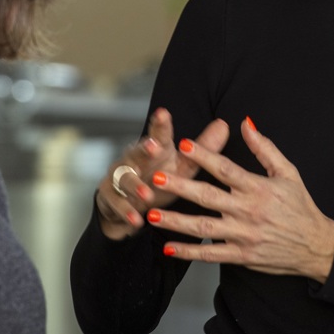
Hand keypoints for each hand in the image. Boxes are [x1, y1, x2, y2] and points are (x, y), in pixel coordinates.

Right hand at [95, 108, 229, 239]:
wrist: (128, 206)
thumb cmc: (159, 180)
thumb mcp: (183, 166)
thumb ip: (201, 149)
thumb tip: (224, 125)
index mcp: (154, 149)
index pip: (158, 134)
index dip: (161, 124)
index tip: (164, 113)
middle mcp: (134, 159)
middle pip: (138, 151)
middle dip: (145, 148)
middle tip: (154, 147)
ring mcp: (119, 177)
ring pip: (126, 178)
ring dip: (136, 186)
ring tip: (147, 194)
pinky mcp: (109, 197)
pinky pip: (117, 204)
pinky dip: (127, 212)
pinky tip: (136, 220)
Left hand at [144, 116, 333, 282]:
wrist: (315, 246)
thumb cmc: (300, 205)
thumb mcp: (288, 172)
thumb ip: (264, 148)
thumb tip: (245, 123)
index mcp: (258, 188)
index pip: (226, 169)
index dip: (204, 156)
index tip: (183, 145)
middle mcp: (248, 211)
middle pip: (208, 197)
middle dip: (181, 186)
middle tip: (157, 177)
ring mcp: (243, 235)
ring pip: (204, 228)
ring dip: (176, 221)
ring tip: (153, 214)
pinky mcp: (241, 255)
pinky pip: (210, 255)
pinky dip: (189, 252)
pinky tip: (168, 247)